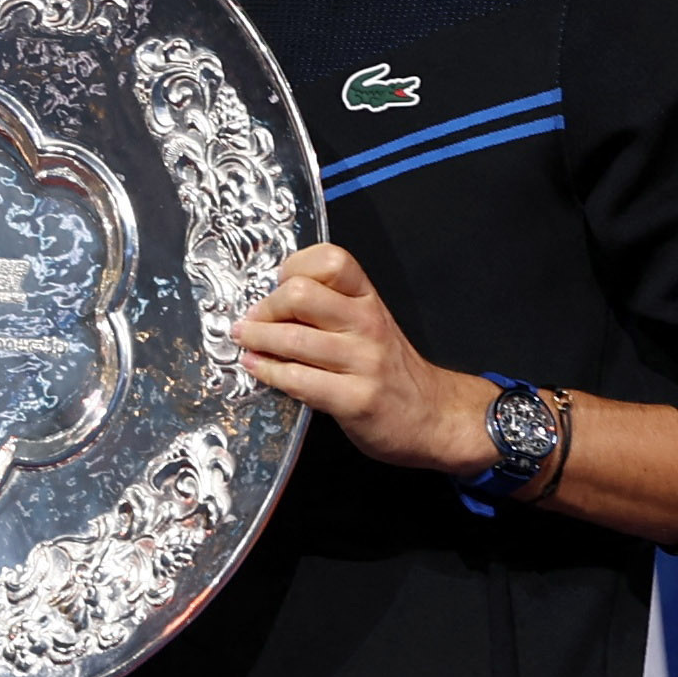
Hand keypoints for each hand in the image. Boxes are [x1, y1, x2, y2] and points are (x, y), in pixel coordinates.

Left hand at [231, 245, 494, 477]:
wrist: (433, 416)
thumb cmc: (388, 369)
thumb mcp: (367, 324)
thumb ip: (329, 308)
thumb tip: (267, 301)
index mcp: (368, 299)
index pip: (329, 260)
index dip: (294, 267)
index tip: (277, 284)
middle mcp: (368, 323)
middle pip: (300, 294)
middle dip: (265, 307)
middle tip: (251, 320)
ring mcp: (364, 361)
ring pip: (293, 338)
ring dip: (258, 340)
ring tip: (244, 341)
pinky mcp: (356, 399)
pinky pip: (299, 380)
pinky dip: (269, 372)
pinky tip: (257, 368)